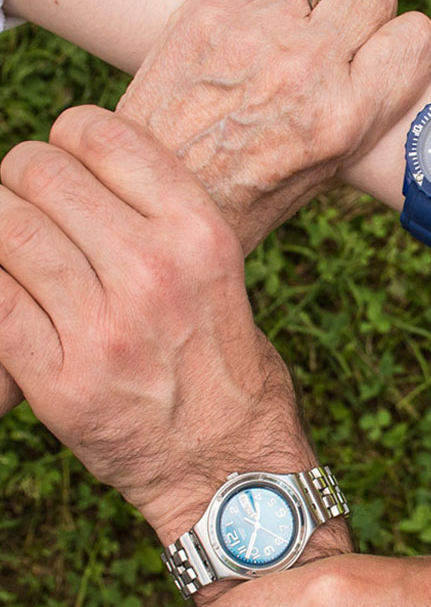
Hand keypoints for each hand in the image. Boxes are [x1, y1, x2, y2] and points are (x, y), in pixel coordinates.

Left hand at [0, 106, 315, 543]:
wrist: (232, 472)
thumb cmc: (227, 371)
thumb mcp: (221, 276)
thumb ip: (158, 221)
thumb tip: (79, 175)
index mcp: (199, 236)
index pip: (98, 134)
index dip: (69, 138)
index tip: (69, 162)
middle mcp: (152, 271)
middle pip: (38, 174)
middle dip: (25, 181)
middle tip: (36, 210)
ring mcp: (102, 328)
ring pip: (4, 229)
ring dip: (3, 232)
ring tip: (24, 254)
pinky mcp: (59, 381)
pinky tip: (17, 298)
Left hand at [117, 0, 430, 250]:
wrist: (153, 197)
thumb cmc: (239, 199)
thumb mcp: (321, 177)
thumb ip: (358, 116)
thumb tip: (377, 70)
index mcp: (344, 118)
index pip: (417, 39)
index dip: (408, 44)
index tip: (390, 53)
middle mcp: (307, 69)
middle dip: (365, 14)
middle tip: (339, 39)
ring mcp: (256, 31)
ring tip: (298, 19)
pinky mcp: (209, 6)